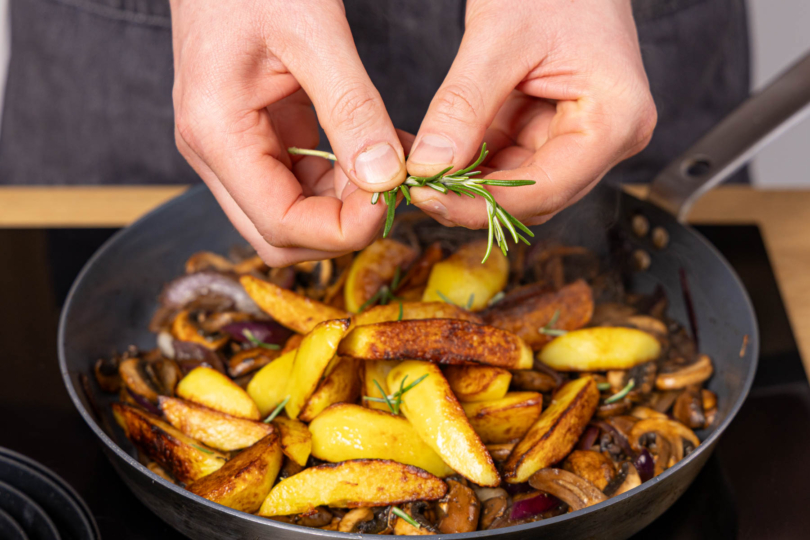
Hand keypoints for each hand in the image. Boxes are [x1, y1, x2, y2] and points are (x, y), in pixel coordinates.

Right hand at [170, 0, 406, 265]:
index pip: (279, 224)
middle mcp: (215, 153)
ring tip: (392, 167)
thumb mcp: (314, 33)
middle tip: (393, 190)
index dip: (342, 231)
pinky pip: (299, 180)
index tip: (393, 201)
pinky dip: (340, 178)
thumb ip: (351, 109)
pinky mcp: (254, 136)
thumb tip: (386, 178)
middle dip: (342, 226)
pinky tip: (376, 151)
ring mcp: (233, 148)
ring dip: (345, 205)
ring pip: (292, 213)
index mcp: (216, 134)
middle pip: (280, 234)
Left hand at [406, 0, 656, 227]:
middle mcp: (606, 140)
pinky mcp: (552, 128)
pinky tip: (434, 153)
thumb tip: (427, 169)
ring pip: (516, 186)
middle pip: (533, 197)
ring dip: (466, 183)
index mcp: (614, 121)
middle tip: (415, 190)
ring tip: (418, 169)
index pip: (544, 190)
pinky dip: (469, 161)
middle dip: (471, 198)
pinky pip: (507, 161)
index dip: (480, 204)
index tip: (425, 196)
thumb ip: (462, 106)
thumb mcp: (499, 38)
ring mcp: (581, 136)